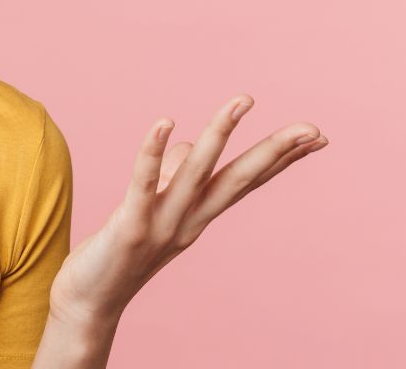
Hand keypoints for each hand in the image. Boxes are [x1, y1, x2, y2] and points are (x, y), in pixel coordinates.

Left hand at [47, 95, 328, 325]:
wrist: (89, 305)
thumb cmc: (118, 254)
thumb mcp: (151, 210)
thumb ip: (170, 177)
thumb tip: (183, 140)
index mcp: (197, 216)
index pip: (247, 181)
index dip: (281, 159)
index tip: (317, 136)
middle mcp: (188, 221)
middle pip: (238, 179)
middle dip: (275, 151)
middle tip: (312, 127)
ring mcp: (161, 225)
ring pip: (197, 172)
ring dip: (219, 134)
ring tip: (242, 100)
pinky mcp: (129, 228)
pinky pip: (143, 183)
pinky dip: (153, 153)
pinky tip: (164, 122)